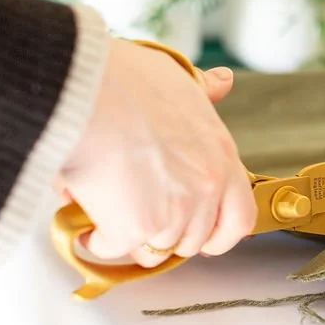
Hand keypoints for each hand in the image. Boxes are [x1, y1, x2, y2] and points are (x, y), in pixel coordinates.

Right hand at [56, 38, 256, 267]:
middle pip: (192, 239)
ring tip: (108, 206)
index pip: (240, 217)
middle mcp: (206, 187)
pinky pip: (114, 248)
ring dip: (131, 235)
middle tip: (139, 212)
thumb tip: (222, 82)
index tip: (202, 238)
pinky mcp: (137, 228)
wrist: (84, 93)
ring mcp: (175, 212)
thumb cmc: (122, 80)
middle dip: (166, 233)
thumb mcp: (176, 76)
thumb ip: (201, 89)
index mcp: (221, 154)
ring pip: (154, 248)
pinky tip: (86, 217)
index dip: (219, 234)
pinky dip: (97, 238)